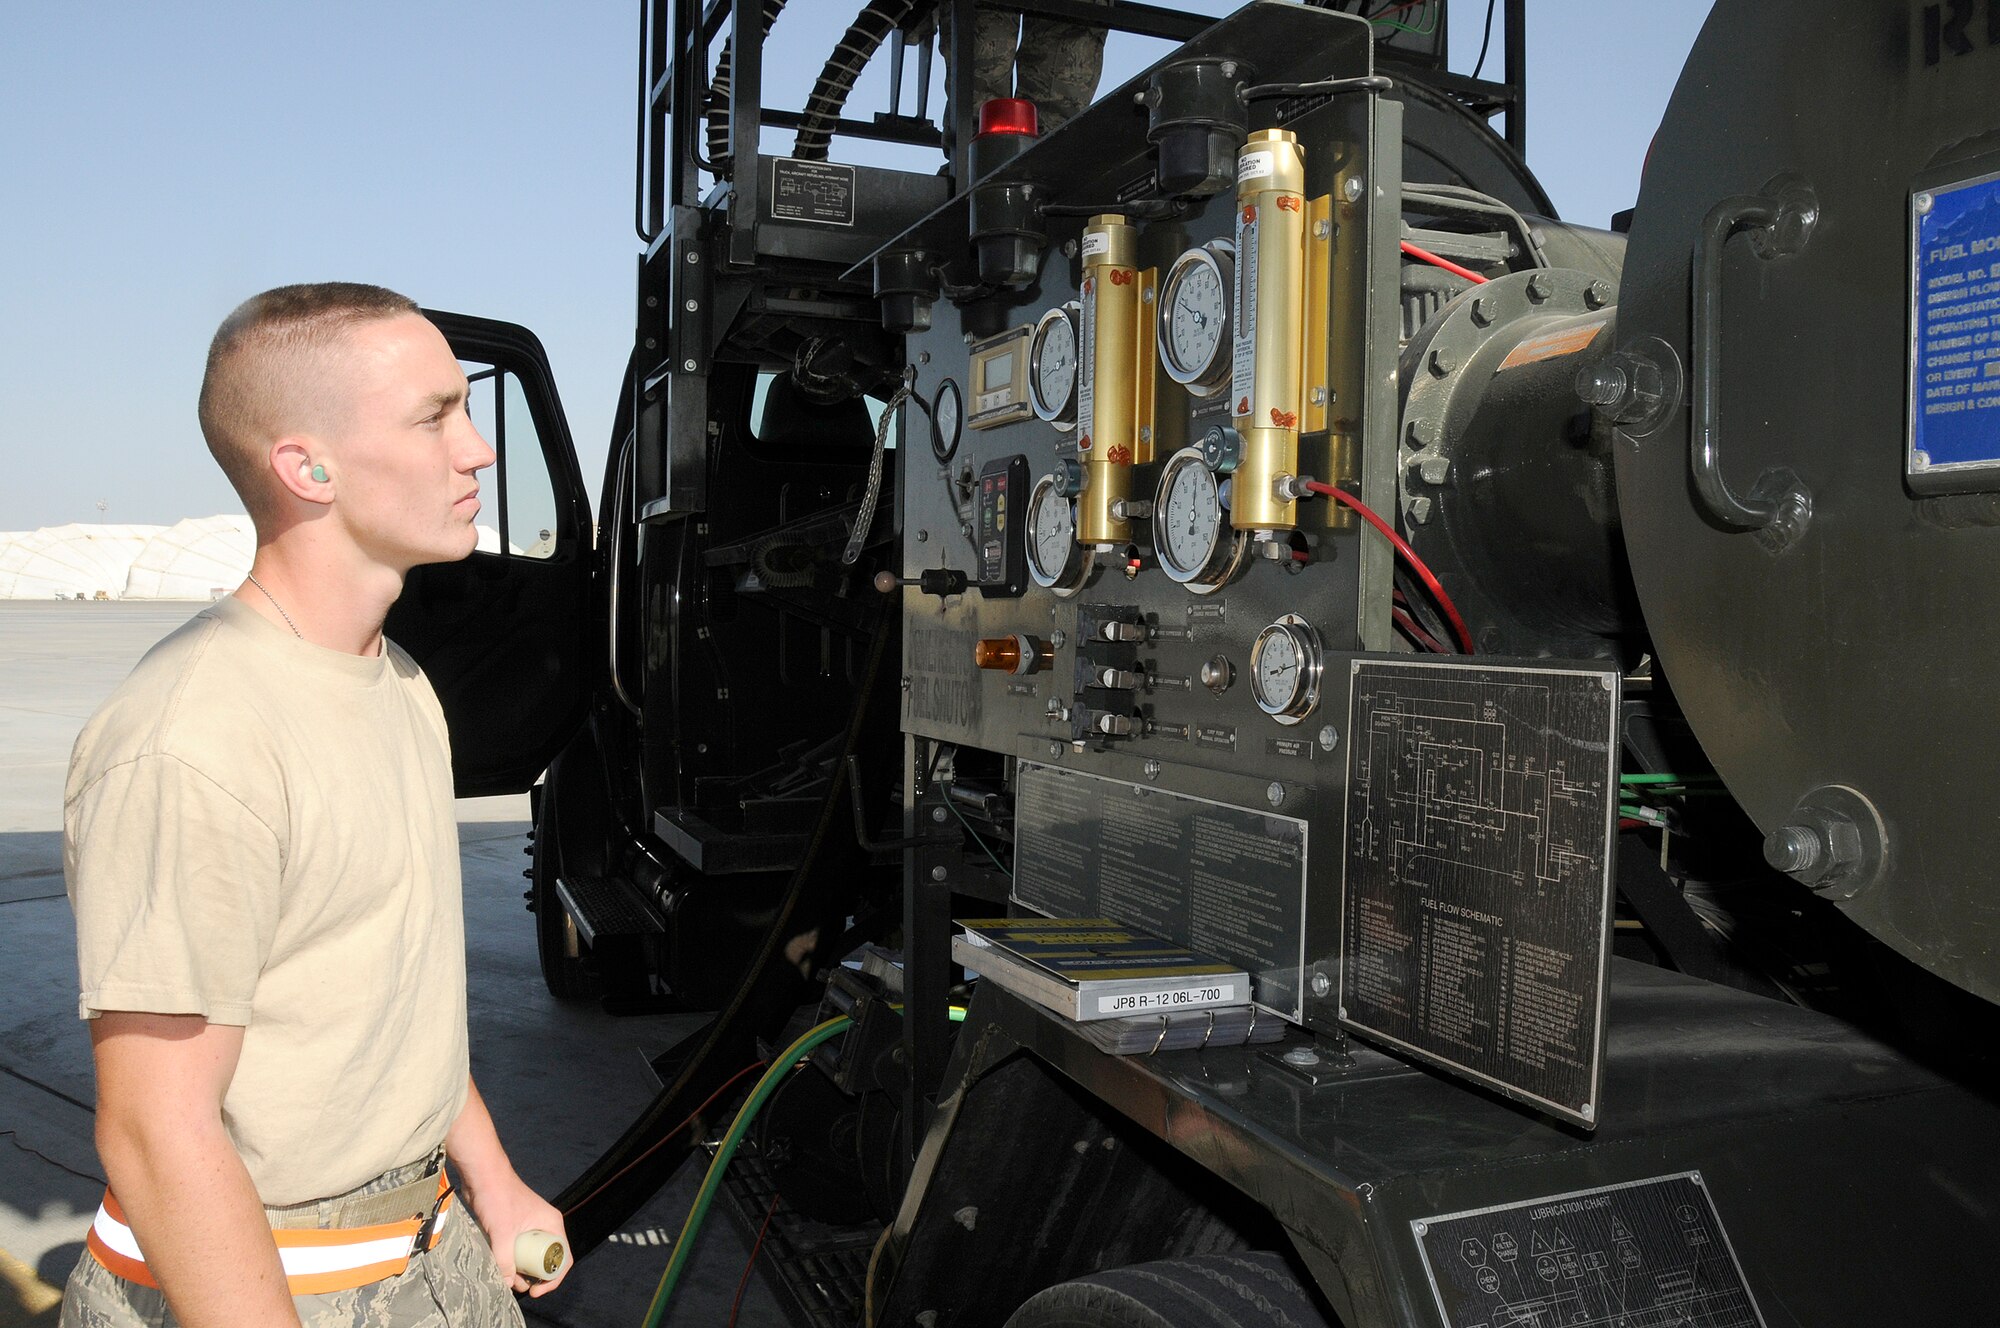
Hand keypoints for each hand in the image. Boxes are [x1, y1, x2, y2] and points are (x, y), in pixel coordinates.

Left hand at [460, 1170, 570, 1297]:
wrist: (483, 1175)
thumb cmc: (498, 1197)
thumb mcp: (502, 1232)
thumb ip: (505, 1259)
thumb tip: (506, 1284)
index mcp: (552, 1224)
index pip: (563, 1257)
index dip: (553, 1278)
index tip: (536, 1290)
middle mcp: (544, 1226)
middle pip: (547, 1259)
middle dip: (535, 1277)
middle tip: (518, 1286)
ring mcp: (530, 1227)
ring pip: (531, 1256)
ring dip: (522, 1270)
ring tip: (506, 1278)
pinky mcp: (515, 1227)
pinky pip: (519, 1250)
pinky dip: (512, 1261)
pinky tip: (501, 1266)